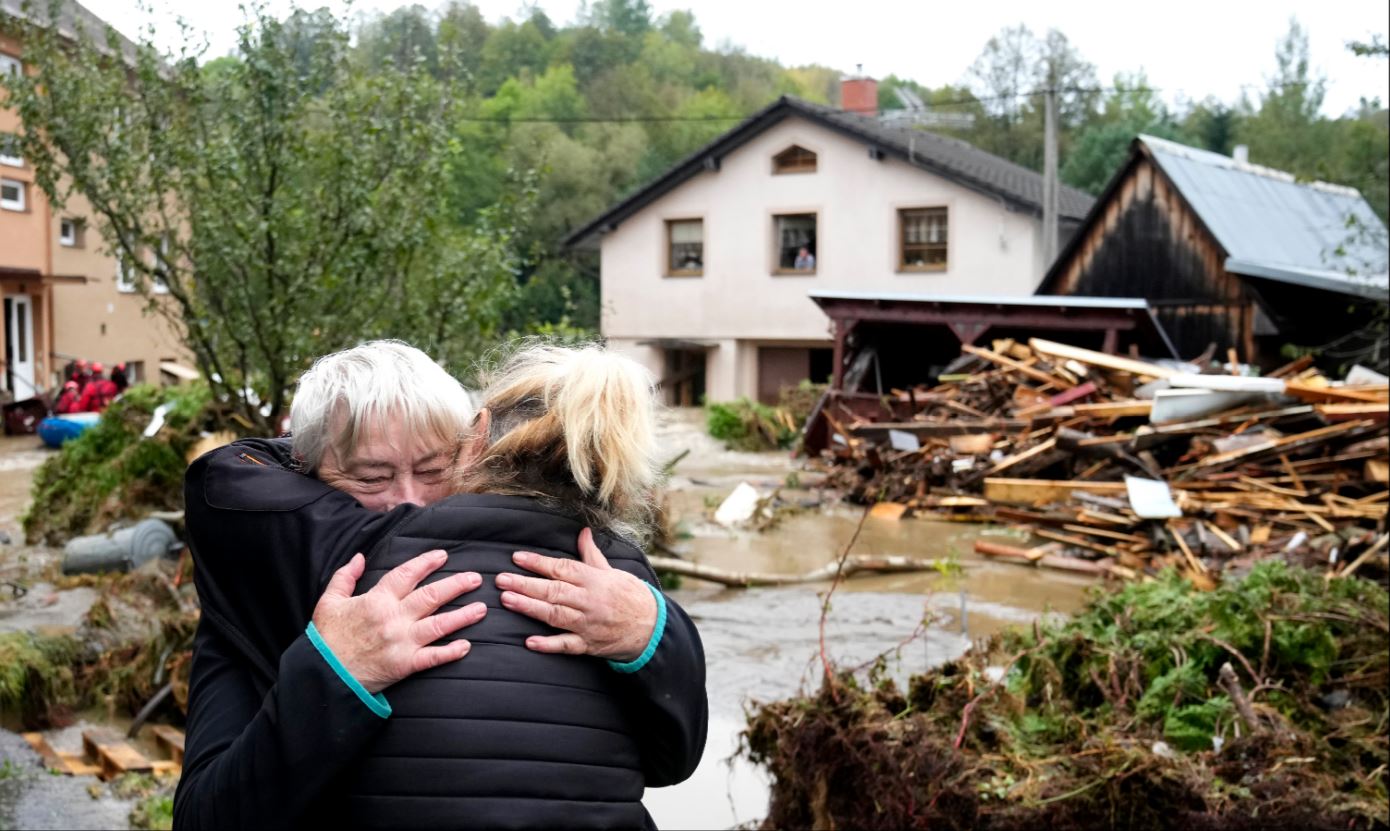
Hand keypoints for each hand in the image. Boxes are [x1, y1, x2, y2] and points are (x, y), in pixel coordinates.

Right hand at [312, 550, 485, 693]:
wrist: (323, 676)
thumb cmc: (326, 639)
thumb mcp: (328, 602)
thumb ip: (344, 577)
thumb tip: (359, 557)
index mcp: (376, 600)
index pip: (407, 575)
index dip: (426, 563)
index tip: (443, 556)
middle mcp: (393, 618)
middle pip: (431, 596)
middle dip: (456, 585)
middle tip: (476, 578)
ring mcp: (401, 642)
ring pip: (439, 625)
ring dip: (463, 616)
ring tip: (482, 609)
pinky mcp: (404, 665)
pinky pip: (433, 658)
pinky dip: (451, 652)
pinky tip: (467, 646)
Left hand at [497, 528, 656, 661]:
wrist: (652, 627)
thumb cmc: (630, 596)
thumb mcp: (613, 571)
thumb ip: (592, 555)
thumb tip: (583, 533)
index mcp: (594, 580)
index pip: (562, 568)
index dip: (538, 563)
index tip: (517, 558)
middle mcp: (589, 600)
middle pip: (553, 591)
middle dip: (525, 584)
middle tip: (501, 580)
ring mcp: (588, 624)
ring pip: (555, 615)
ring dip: (530, 608)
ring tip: (508, 600)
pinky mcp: (589, 645)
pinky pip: (566, 645)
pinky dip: (548, 644)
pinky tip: (530, 642)